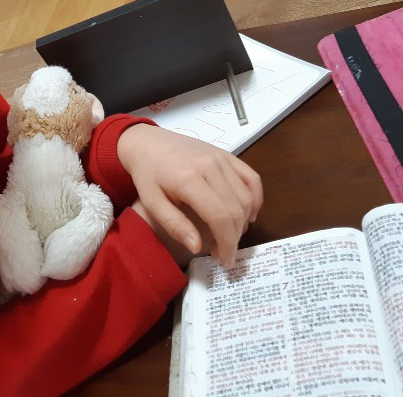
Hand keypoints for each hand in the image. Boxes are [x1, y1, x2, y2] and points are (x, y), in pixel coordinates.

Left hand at [117, 124, 262, 268]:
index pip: (219, 216)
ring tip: (231, 236)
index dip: (226, 243)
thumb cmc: (147, 174)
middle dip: (235, 237)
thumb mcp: (151, 203)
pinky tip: (248, 215)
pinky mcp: (227, 154)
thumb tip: (198, 248)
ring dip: (244, 222)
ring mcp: (221, 158)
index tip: (224, 261)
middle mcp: (210, 165)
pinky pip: (251, 177)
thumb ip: (174, 225)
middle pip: (235, 209)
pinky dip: (256, 198)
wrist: (147, 142)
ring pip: (246, 196)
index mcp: (188, 178)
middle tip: (224, 253)